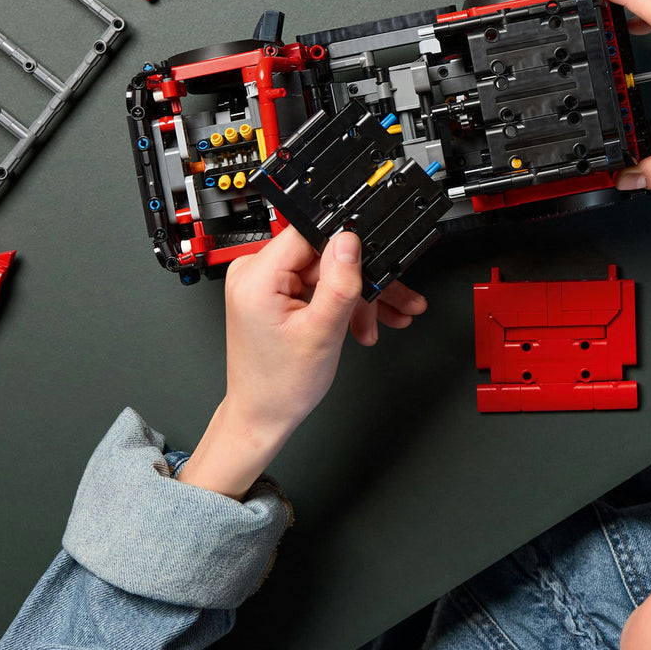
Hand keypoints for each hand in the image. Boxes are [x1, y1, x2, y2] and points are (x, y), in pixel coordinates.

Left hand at [177, 227, 426, 498]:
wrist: (263, 416)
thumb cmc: (280, 385)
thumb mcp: (322, 332)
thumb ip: (339, 283)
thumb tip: (350, 240)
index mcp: (257, 276)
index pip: (310, 233)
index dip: (348, 245)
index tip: (376, 259)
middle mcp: (255, 272)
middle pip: (324, 256)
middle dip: (362, 282)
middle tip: (395, 299)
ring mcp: (265, 282)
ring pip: (327, 272)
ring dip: (359, 297)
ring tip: (389, 317)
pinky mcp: (276, 292)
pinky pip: (317, 285)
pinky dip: (342, 303)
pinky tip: (366, 321)